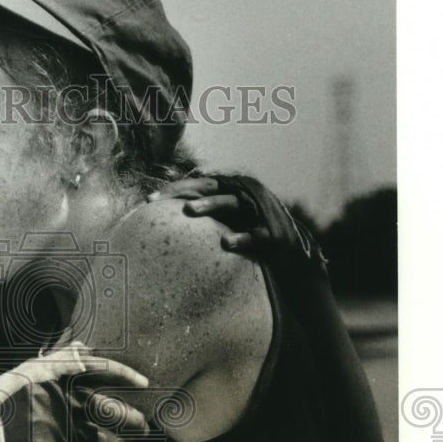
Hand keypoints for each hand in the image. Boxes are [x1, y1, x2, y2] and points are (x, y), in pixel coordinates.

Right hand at [0, 342, 150, 441]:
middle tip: (142, 427)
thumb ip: (57, 359)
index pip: (106, 371)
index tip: (142, 383)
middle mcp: (73, 405)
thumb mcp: (23, 373)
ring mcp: (73, 434)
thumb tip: (84, 345)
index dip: (128, 376)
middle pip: (120, 413)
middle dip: (136, 422)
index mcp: (62, 380)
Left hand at [151, 172, 327, 277]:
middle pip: (210, 188)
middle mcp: (244, 197)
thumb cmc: (252, 240)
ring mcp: (258, 213)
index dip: (173, 189)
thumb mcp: (228, 226)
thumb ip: (206, 220)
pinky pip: (256, 235)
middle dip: (185, 191)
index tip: (148, 200)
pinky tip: (226, 243)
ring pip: (231, 204)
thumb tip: (168, 225)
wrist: (294, 257)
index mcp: (231, 193)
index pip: (197, 185)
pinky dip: (242, 237)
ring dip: (210, 204)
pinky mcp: (273, 235)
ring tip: (189, 210)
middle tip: (158, 200)